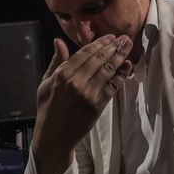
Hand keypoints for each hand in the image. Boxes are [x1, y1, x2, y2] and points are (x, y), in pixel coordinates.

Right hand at [31, 35, 133, 173]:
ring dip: (120, 57)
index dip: (99, 43)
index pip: (84, 53)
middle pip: (99, 59)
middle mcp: (76, 81)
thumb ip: (56, 61)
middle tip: (125, 38)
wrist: (53, 136)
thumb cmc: (47, 108)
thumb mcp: (45, 82)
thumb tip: (59, 41)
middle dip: (113, 47)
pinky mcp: (98, 105)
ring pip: (108, 70)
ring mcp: (88, 93)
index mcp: (62, 74)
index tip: (110, 37)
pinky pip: (112, 86)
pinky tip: (127, 66)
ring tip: (128, 46)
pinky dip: (121, 75)